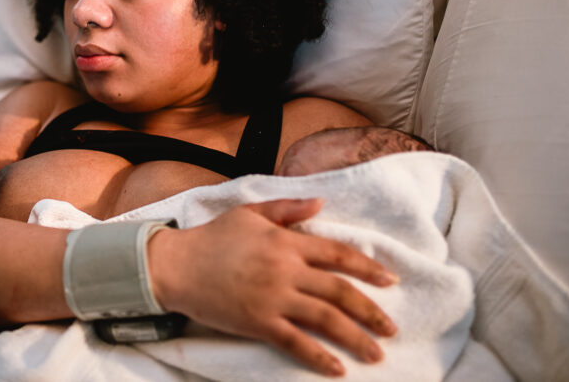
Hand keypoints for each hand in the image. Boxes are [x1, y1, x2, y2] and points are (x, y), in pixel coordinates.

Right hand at [149, 199, 398, 376]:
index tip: (389, 280)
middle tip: (392, 327)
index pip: (337, 254)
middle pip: (339, 291)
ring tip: (376, 354)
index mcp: (286, 241)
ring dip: (356, 337)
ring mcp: (273, 298)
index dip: (367, 268)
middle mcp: (285, 270)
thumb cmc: (212, 237)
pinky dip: (319, 357)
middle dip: (371, 310)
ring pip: (325, 319)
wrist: (176, 265)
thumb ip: (287, 209)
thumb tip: (321, 203)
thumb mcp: (249, 213)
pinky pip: (296, 343)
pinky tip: (337, 368)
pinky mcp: (258, 322)